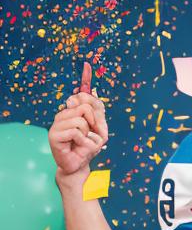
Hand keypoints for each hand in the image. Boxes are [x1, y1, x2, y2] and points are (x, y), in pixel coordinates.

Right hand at [48, 63, 107, 187]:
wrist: (79, 165)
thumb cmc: (88, 147)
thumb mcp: (100, 129)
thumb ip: (97, 112)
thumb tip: (90, 91)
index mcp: (75, 111)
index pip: (81, 93)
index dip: (85, 78)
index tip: (87, 64)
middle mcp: (64, 114)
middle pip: (85, 105)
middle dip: (94, 121)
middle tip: (91, 133)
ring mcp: (57, 123)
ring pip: (81, 118)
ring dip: (89, 133)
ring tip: (83, 141)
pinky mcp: (53, 134)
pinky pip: (77, 130)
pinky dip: (84, 140)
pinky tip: (77, 146)